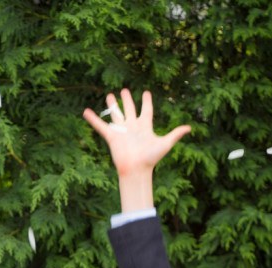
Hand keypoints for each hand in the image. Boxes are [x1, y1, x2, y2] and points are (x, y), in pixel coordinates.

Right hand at [83, 88, 190, 211]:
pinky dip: (93, 119)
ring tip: (110, 95)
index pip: (146, 111)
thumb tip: (189, 128)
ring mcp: (122, 131)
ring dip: (113, 105)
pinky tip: (86, 112)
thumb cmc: (150, 158)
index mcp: (145, 127)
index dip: (146, 102)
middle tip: (124, 90)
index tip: (146, 93)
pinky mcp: (112, 136)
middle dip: (127, 100)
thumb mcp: (165, 144)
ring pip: (116, 114)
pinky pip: (101, 126)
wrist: (136, 168)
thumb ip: (175, 134)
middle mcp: (133, 127)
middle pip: (130, 110)